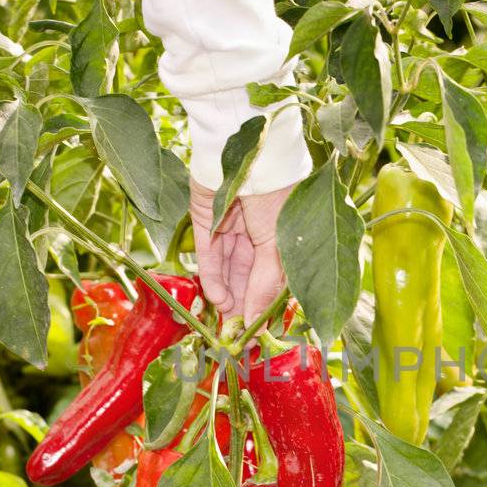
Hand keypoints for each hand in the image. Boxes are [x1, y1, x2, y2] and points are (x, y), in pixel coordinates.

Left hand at [189, 179, 292, 324]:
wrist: (243, 152)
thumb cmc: (273, 193)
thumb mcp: (277, 243)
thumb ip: (266, 283)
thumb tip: (256, 322)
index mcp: (281, 234)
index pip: (272, 276)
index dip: (264, 305)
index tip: (258, 334)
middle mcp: (256, 230)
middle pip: (247, 275)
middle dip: (242, 303)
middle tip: (236, 332)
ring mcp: (229, 224)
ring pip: (227, 267)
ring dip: (227, 293)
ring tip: (226, 317)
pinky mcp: (205, 219)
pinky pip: (208, 254)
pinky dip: (212, 276)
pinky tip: (217, 297)